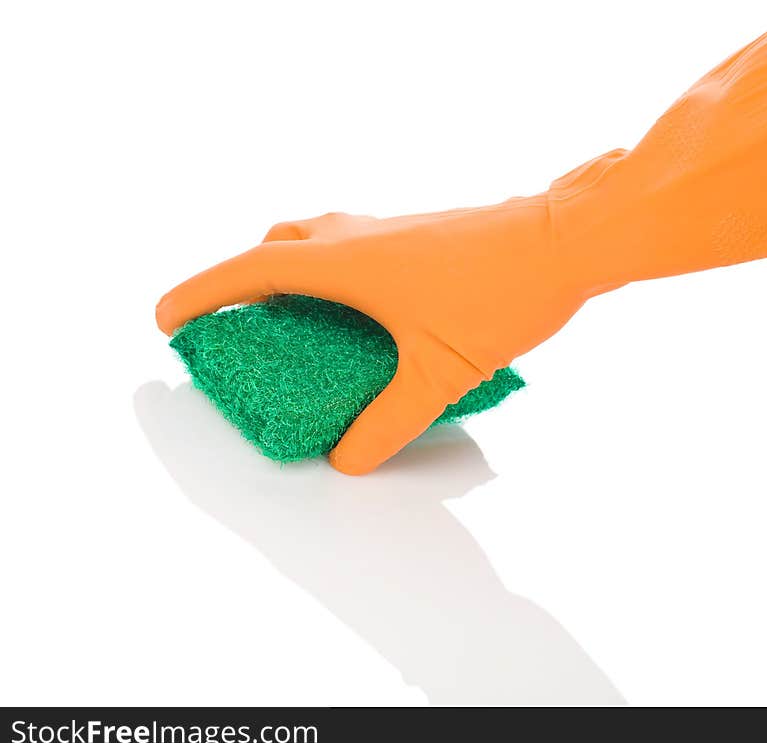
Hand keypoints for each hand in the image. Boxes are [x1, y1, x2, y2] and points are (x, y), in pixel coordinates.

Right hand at [156, 173, 621, 474]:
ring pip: (315, 239)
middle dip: (243, 282)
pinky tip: (361, 311)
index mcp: (348, 263)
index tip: (168, 317)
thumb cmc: (503, 295)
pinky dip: (332, 271)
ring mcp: (391, 229)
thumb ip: (389, 421)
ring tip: (292, 319)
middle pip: (276, 247)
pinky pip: (352, 245)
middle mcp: (360, 235)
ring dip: (289, 271)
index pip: (251, 272)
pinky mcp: (419, 235)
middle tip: (236, 321)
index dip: (202, 294)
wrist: (567, 240)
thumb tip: (349, 459)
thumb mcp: (440, 373)